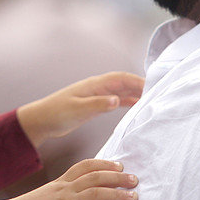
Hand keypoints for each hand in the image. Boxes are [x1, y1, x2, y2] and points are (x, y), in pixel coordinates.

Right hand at [0, 158, 138, 199]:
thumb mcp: (46, 197)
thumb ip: (62, 196)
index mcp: (61, 182)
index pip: (85, 166)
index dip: (104, 163)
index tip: (119, 164)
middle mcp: (65, 188)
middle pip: (96, 176)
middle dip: (118, 176)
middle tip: (134, 178)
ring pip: (96, 193)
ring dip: (118, 195)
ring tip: (133, 198)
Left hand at [16, 72, 143, 147]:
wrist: (41, 120)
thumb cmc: (56, 113)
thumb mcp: (77, 110)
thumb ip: (98, 105)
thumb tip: (117, 100)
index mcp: (95, 85)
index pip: (121, 78)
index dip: (137, 81)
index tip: (153, 88)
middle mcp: (98, 87)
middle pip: (124, 83)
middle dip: (141, 87)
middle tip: (158, 95)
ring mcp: (97, 95)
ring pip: (121, 91)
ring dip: (136, 94)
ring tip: (151, 101)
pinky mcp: (95, 104)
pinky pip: (116, 100)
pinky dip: (127, 102)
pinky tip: (136, 107)